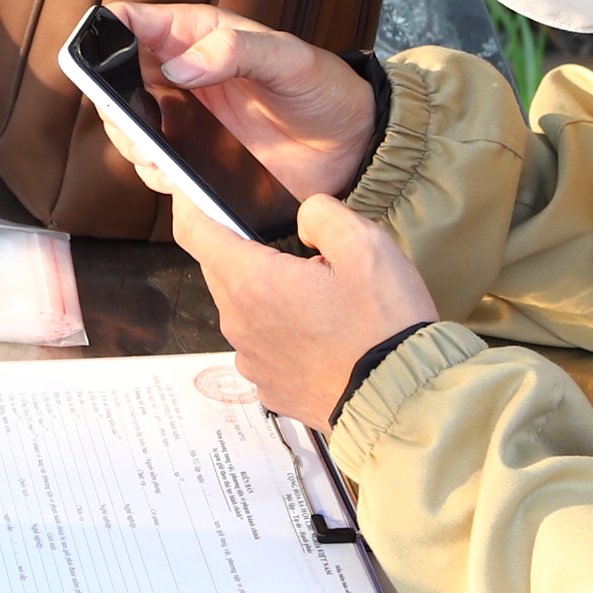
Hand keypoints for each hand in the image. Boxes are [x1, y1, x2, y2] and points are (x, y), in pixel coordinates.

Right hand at [114, 0, 381, 201]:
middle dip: (111, 100)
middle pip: (115, 80)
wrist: (352, 148)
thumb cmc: (325, 90)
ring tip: (159, 152)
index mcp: (197, 35)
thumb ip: (235, 50)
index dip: (108, 33)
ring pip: (128, 127)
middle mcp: (182, 76)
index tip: (103, 57)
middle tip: (135, 120)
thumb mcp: (290, 58)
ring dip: (131, 141)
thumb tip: (177, 66)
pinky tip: (178, 174)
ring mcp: (185, 120)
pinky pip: (155, 168)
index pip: (133, 22)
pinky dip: (156, 173)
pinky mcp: (194, 160)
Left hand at [165, 189, 438, 425]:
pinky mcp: (270, 387)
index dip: (189, 204)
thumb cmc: (384, 326)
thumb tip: (304, 218)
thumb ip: (322, 214)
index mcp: (253, 282)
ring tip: (323, 301)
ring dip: (270, 296)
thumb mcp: (365, 245)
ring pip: (244, 310)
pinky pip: (264, 347)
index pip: (194, 233)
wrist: (403, 401)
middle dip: (248, 252)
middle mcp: (240, 324)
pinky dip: (283, 334)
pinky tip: (324, 337)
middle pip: (221, 271)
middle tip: (299, 252)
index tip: (189, 191)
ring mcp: (252, 361)